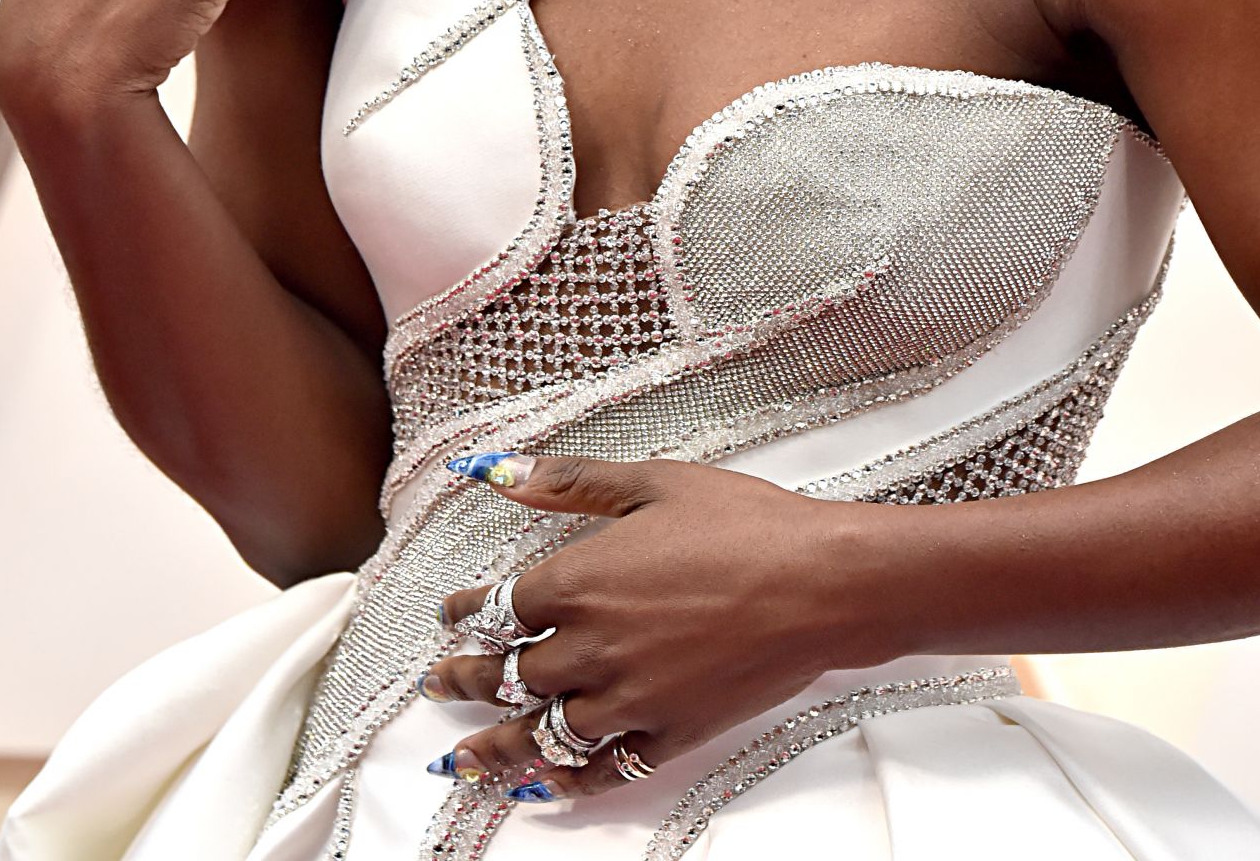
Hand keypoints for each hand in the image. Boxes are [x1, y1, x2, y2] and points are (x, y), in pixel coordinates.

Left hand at [426, 452, 900, 803]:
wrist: (820, 582)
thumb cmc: (743, 523)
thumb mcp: (652, 482)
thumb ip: (570, 482)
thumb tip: (498, 472)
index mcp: (580, 581)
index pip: (498, 607)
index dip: (467, 613)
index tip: (451, 616)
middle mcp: (591, 647)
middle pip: (506, 675)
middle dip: (464, 680)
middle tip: (438, 685)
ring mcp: (629, 700)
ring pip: (540, 733)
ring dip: (495, 745)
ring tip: (463, 758)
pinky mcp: (670, 735)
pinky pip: (603, 771)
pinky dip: (565, 782)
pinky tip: (544, 786)